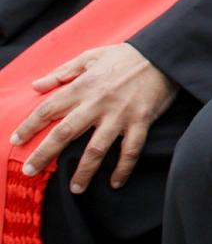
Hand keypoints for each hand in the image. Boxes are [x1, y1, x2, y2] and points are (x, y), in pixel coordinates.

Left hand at [9, 44, 177, 193]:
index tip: (16, 139)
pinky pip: (131, 150)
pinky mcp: (141, 121)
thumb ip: (64, 71)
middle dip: (44, 154)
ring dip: (84, 171)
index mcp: (84, 86)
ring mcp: (120, 114)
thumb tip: (37, 85)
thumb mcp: (92, 56)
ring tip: (75, 188)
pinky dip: (123, 168)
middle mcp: (98, 103)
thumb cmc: (127, 55)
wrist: (164, 54)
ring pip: (96, 149)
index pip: (48, 109)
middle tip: (31, 171)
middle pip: (65, 133)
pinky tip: (115, 182)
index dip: (29, 125)